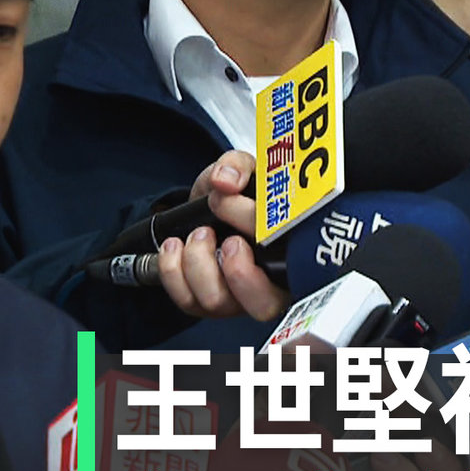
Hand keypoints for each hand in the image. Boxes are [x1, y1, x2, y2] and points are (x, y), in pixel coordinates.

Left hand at [158, 151, 288, 321]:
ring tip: (198, 235)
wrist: (213, 208)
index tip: (243, 206)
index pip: (296, 267)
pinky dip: (172, 270)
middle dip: (236, 269)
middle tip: (225, 237)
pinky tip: (175, 246)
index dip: (266, 239)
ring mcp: (239, 300)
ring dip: (199, 263)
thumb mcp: (245, 170)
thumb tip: (225, 181)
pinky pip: (187, 300)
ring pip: (219, 301)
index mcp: (296, 256)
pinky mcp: (206, 304)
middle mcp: (273, 287)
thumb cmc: (238, 196)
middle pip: (263, 304)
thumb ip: (238, 165)